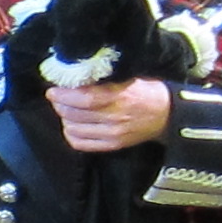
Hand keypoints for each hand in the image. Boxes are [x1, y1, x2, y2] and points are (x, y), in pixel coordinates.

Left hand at [47, 74, 173, 151]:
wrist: (169, 114)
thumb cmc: (148, 91)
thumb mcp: (130, 78)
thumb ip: (105, 81)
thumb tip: (77, 77)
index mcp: (120, 97)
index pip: (84, 99)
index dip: (64, 95)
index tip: (53, 90)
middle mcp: (115, 118)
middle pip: (75, 114)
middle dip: (60, 105)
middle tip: (56, 97)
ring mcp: (113, 134)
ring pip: (74, 129)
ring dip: (64, 118)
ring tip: (64, 109)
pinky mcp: (113, 146)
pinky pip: (81, 143)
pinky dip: (70, 134)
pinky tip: (71, 125)